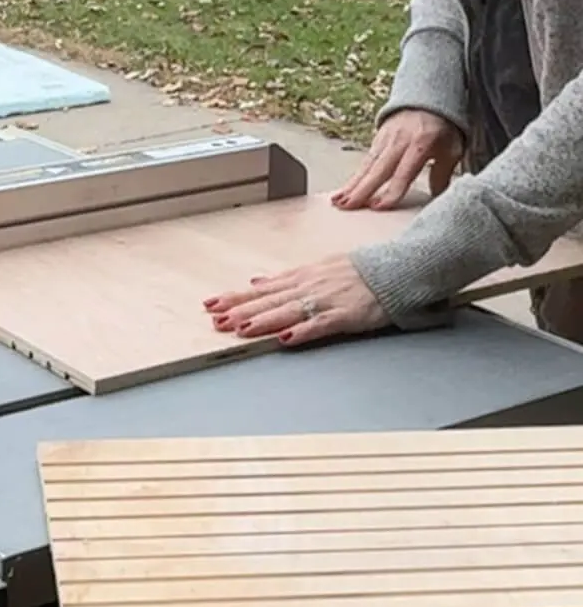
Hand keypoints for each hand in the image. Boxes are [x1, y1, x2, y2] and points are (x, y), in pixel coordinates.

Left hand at [204, 254, 388, 347]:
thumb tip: (257, 281)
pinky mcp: (346, 315)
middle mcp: (309, 287)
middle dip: (241, 310)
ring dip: (264, 320)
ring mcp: (326, 300)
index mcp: (301, 277)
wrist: (395, 270)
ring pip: (289, 311)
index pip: (261, 289)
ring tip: (241, 329)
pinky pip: (321, 324)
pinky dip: (304, 331)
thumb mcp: (318, 268)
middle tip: (216, 320)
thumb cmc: (358, 271)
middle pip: (269, 300)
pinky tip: (286, 338)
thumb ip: (286, 279)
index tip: (211, 304)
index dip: (235, 297)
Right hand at [333, 109, 463, 211]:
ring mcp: (385, 140)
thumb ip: (443, 173)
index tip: (378, 207)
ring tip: (337, 202)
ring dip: (351, 185)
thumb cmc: (441, 127)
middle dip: (361, 189)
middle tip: (347, 206)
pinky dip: (353, 178)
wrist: (426, 98)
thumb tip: (436, 197)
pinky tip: (343, 192)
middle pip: (378, 170)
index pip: (403, 172)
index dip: (391, 191)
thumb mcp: (451, 149)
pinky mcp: (376, 141)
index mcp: (420, 144)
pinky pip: (364, 162)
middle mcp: (398, 142)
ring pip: (366, 166)